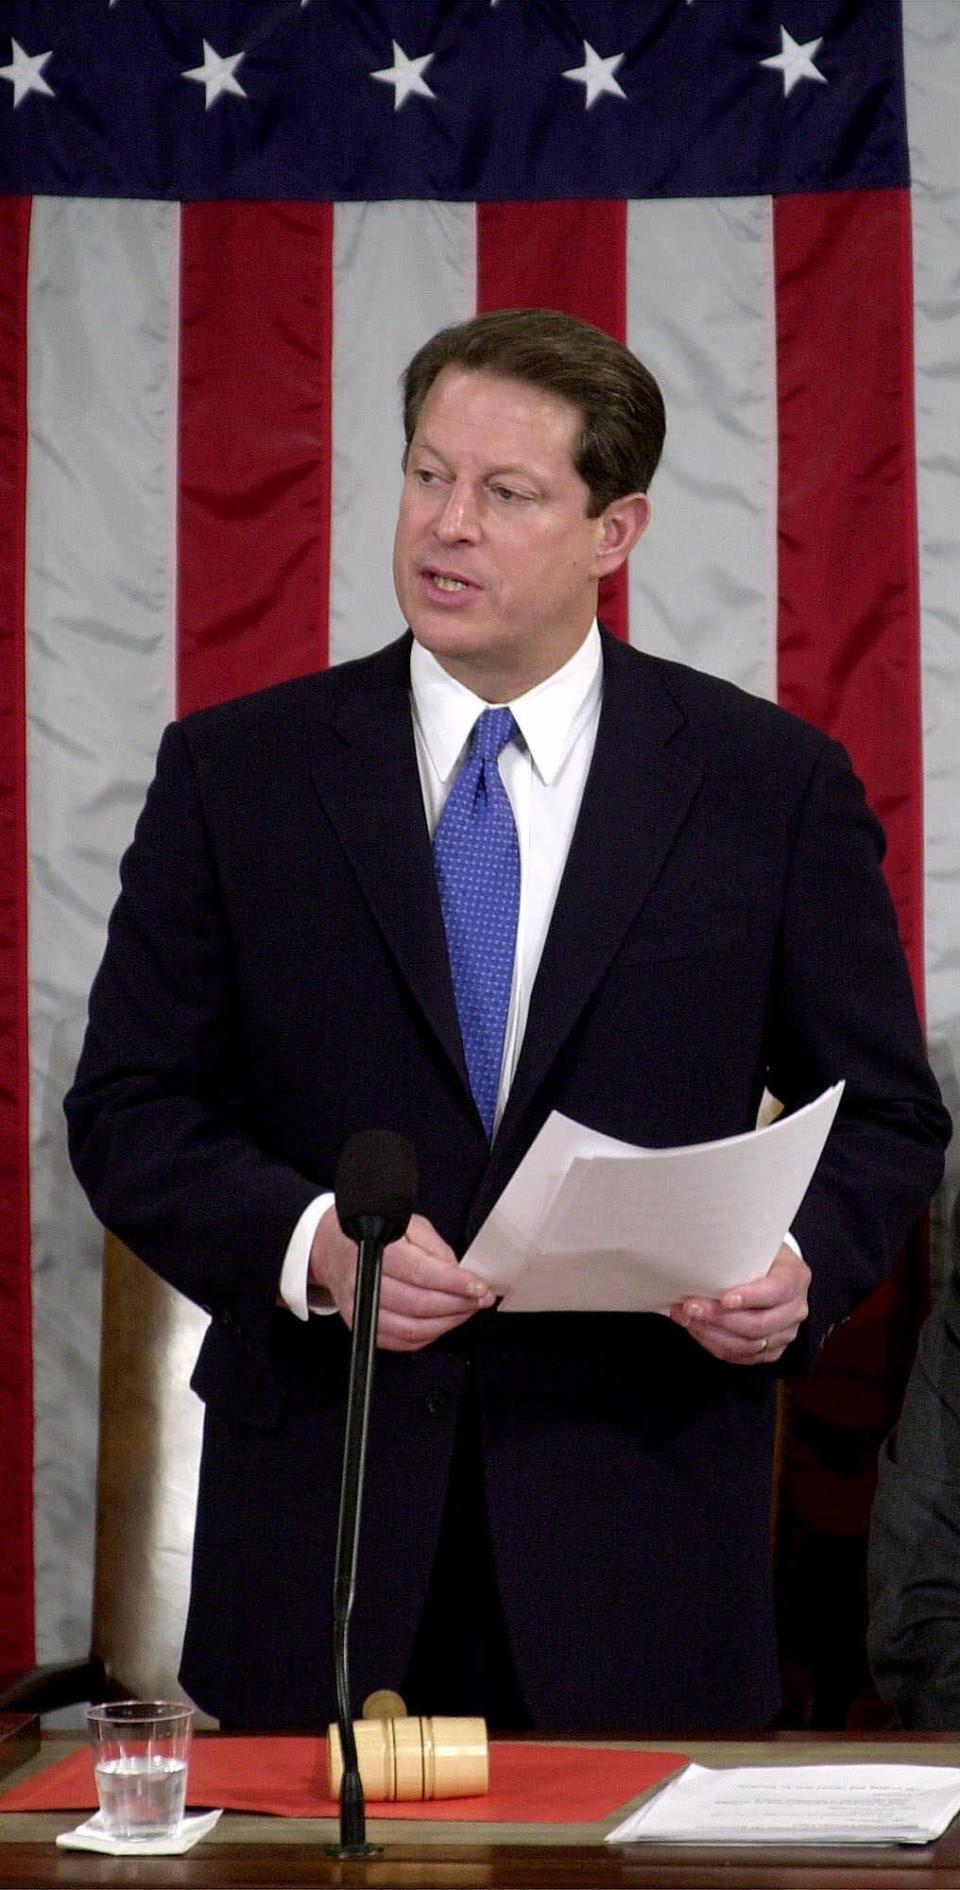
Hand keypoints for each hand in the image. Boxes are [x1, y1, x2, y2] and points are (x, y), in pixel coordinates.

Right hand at [308, 1205, 495, 1352]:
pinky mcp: (360, 1325)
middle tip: (481, 1299)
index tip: (480, 1287)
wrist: (330, 1246)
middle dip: (457, 1305)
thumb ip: (433, 1246)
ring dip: (447, 1324)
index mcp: (375, 1248)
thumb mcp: (406, 1223)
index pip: (420, 1273)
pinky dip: (428, 1337)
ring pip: (410, 1329)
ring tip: (467, 1310)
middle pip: (418, 1305)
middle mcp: (363, 1280)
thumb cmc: (373, 1231)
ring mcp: (359, 1308)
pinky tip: (444, 1322)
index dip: (454, 1283)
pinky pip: (399, 1342)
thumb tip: (457, 1273)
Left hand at [669, 1242, 810, 1365]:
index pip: (777, 1291)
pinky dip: (714, 1344)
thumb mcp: (755, 1244)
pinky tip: (696, 1329)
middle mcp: (796, 1309)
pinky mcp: (772, 1350)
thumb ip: (736, 1252)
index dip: (750, 1297)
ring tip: (686, 1318)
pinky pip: (741, 1356)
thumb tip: (696, 1259)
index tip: (723, 1298)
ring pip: (748, 1345)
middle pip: (759, 1324)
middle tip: (690, 1307)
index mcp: (796, 1278)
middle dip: (719, 1318)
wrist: (772, 1272)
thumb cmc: (759, 1255)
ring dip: (711, 1334)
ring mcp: (785, 1333)